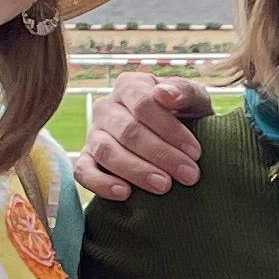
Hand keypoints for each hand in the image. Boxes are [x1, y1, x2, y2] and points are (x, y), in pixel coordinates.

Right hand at [70, 70, 221, 200]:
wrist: (175, 143)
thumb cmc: (185, 117)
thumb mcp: (194, 101)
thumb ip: (184, 93)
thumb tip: (164, 94)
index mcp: (130, 86)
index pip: (144, 104)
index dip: (170, 130)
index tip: (195, 152)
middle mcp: (106, 107)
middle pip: (128, 130)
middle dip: (161, 154)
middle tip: (189, 175)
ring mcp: (93, 134)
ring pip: (106, 151)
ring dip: (136, 170)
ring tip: (164, 186)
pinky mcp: (85, 160)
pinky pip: (83, 171)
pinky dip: (101, 183)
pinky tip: (124, 193)